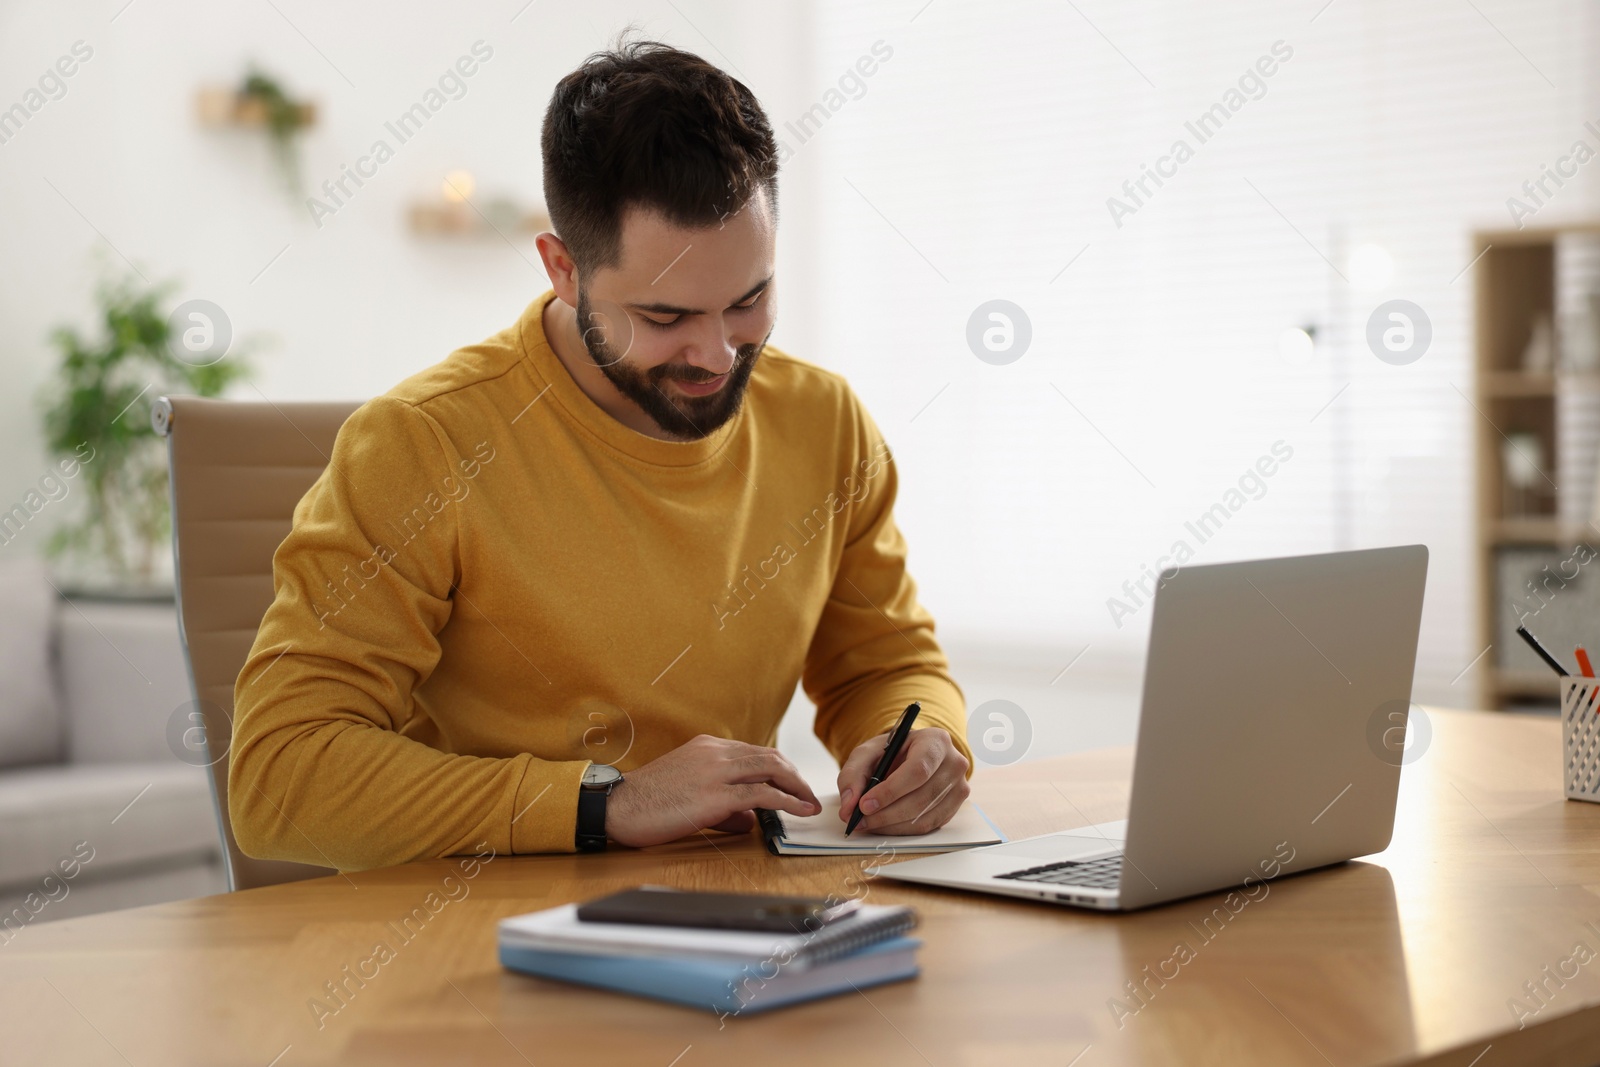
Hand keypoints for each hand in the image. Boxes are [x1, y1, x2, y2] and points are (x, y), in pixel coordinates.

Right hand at [604, 735, 820, 847]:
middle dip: (794, 776)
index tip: (792, 784)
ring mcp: (716, 771)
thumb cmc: (647, 803)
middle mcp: (715, 753)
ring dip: (797, 787)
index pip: (754, 753)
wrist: (618, 806)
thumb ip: (722, 804)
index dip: (779, 768)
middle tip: (808, 794)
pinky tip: (799, 810)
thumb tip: (749, 820)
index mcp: (707, 747)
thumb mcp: (689, 793)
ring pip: (771, 769)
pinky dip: (787, 801)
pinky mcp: (715, 794)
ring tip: (810, 803)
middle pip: (769, 757)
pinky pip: (762, 794)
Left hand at [837, 727, 970, 834]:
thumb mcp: (868, 753)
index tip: (865, 805)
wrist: (912, 756)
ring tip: (867, 823)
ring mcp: (959, 788)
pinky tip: (883, 825)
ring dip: (891, 826)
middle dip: (886, 813)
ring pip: (925, 817)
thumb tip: (848, 806)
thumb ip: (853, 774)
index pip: (918, 770)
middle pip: (922, 797)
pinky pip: (928, 826)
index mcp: (936, 741)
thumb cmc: (892, 752)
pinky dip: (902, 830)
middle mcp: (955, 764)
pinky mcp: (955, 808)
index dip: (890, 791)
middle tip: (859, 820)